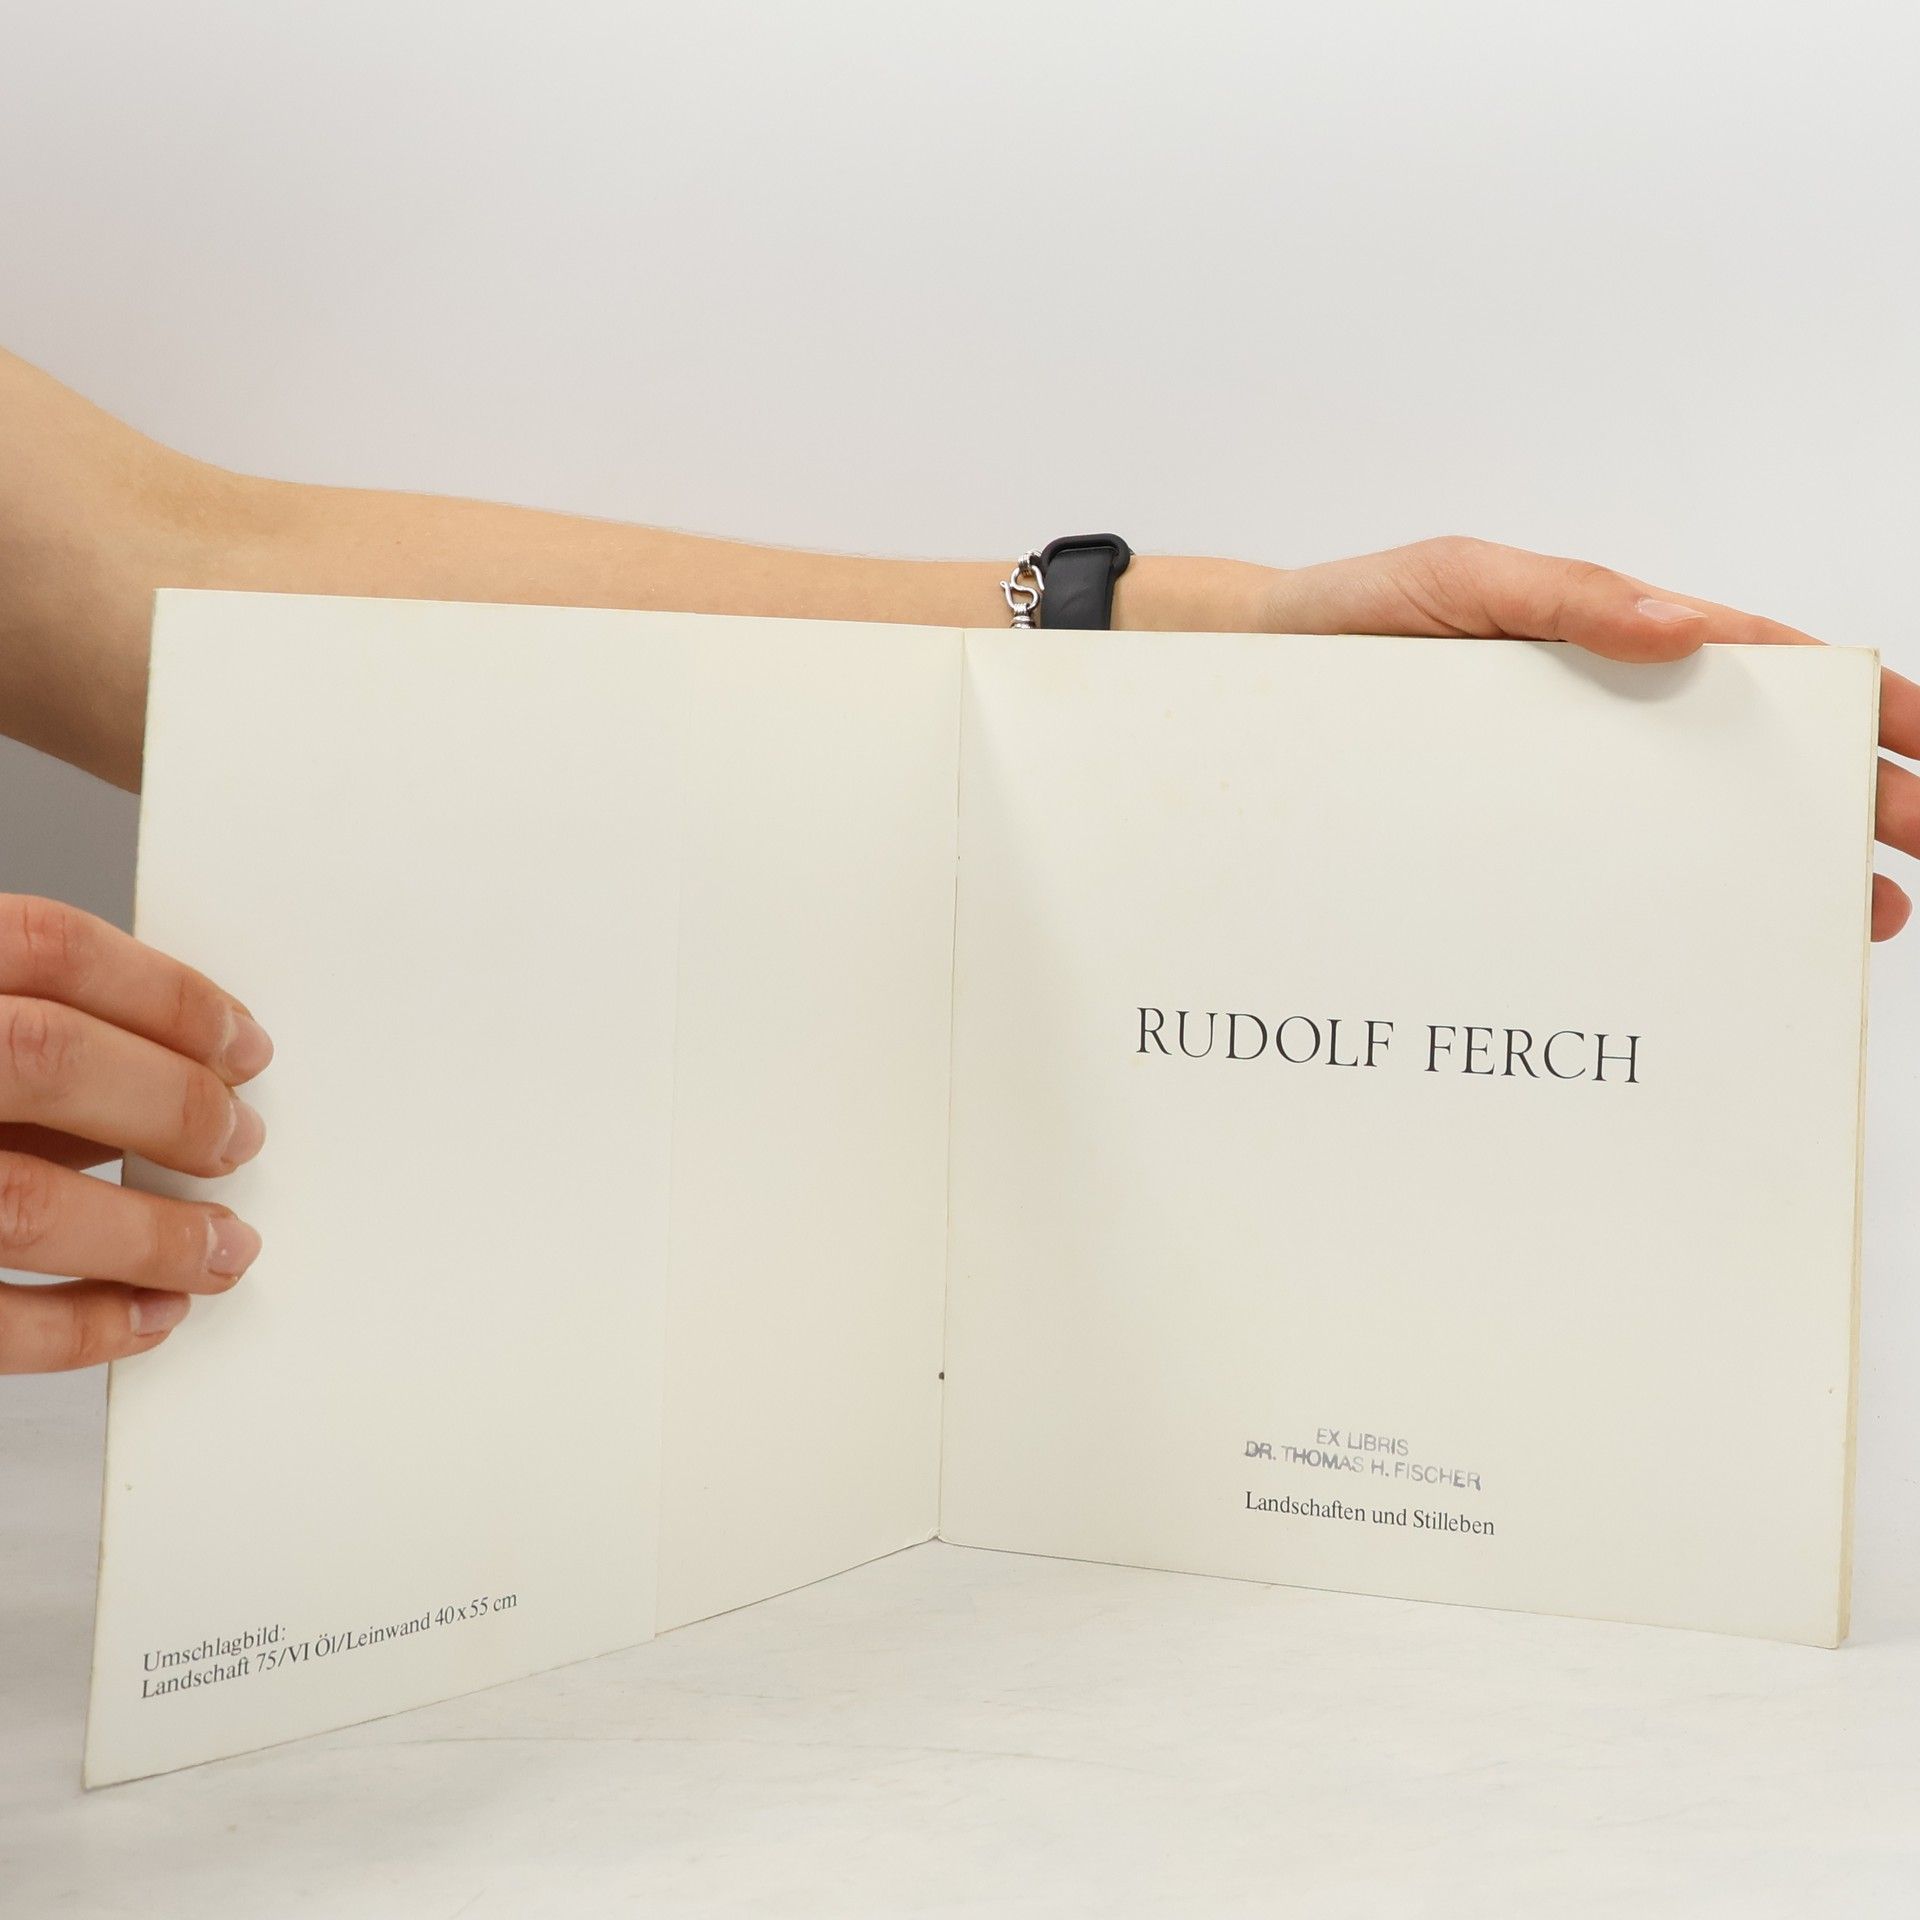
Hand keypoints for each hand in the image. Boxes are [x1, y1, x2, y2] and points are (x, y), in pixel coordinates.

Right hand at [0, 896, 269, 1373]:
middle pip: (53, 1057)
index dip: (170, 998)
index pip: (50, 950)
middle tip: (243, 1144)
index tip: (248, 1046)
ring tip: (224, 1251)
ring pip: (26, 1202)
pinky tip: (148, 1317)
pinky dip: (81, 1328)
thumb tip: (168, 1079)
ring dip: (150, 1237)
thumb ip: (24, 1036)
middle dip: (174, 1106)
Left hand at [1251, 537, 1917, 940]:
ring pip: (1678, 823)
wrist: (1240, 673)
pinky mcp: (1496, 834)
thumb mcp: (1457, 580)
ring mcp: (1549, 780)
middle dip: (1841, 799)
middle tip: (1909, 860)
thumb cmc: (1350, 613)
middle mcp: (1592, 713)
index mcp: (1603, 637)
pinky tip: (1687, 949)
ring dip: (1766, 863)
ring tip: (1845, 916)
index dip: (1848, 704)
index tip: (1919, 748)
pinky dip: (1649, 907)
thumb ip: (1563, 595)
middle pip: (1740, 755)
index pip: (1754, 666)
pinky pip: (1584, 871)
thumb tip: (1686, 626)